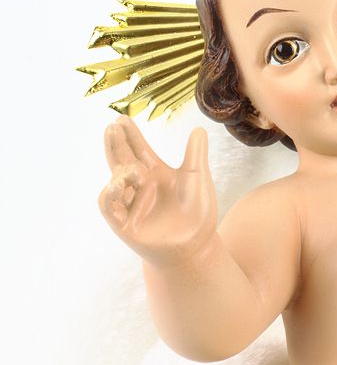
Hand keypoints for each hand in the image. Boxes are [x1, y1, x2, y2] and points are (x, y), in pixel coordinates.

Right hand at [99, 116, 216, 266]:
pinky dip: (110, 194)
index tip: (121, 119)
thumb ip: (195, 154)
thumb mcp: (197, 178)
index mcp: (156, 174)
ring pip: (115, 181)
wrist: (197, 245)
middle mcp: (139, 187)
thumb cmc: (197, 212)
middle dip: (116, 144)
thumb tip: (199, 128)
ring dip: (120, 170)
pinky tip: (116, 183)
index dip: (130, 136)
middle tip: (112, 126)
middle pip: (122, 160)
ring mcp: (131, 204)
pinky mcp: (124, 223)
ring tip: (132, 168)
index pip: (138, 150)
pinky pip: (109, 206)